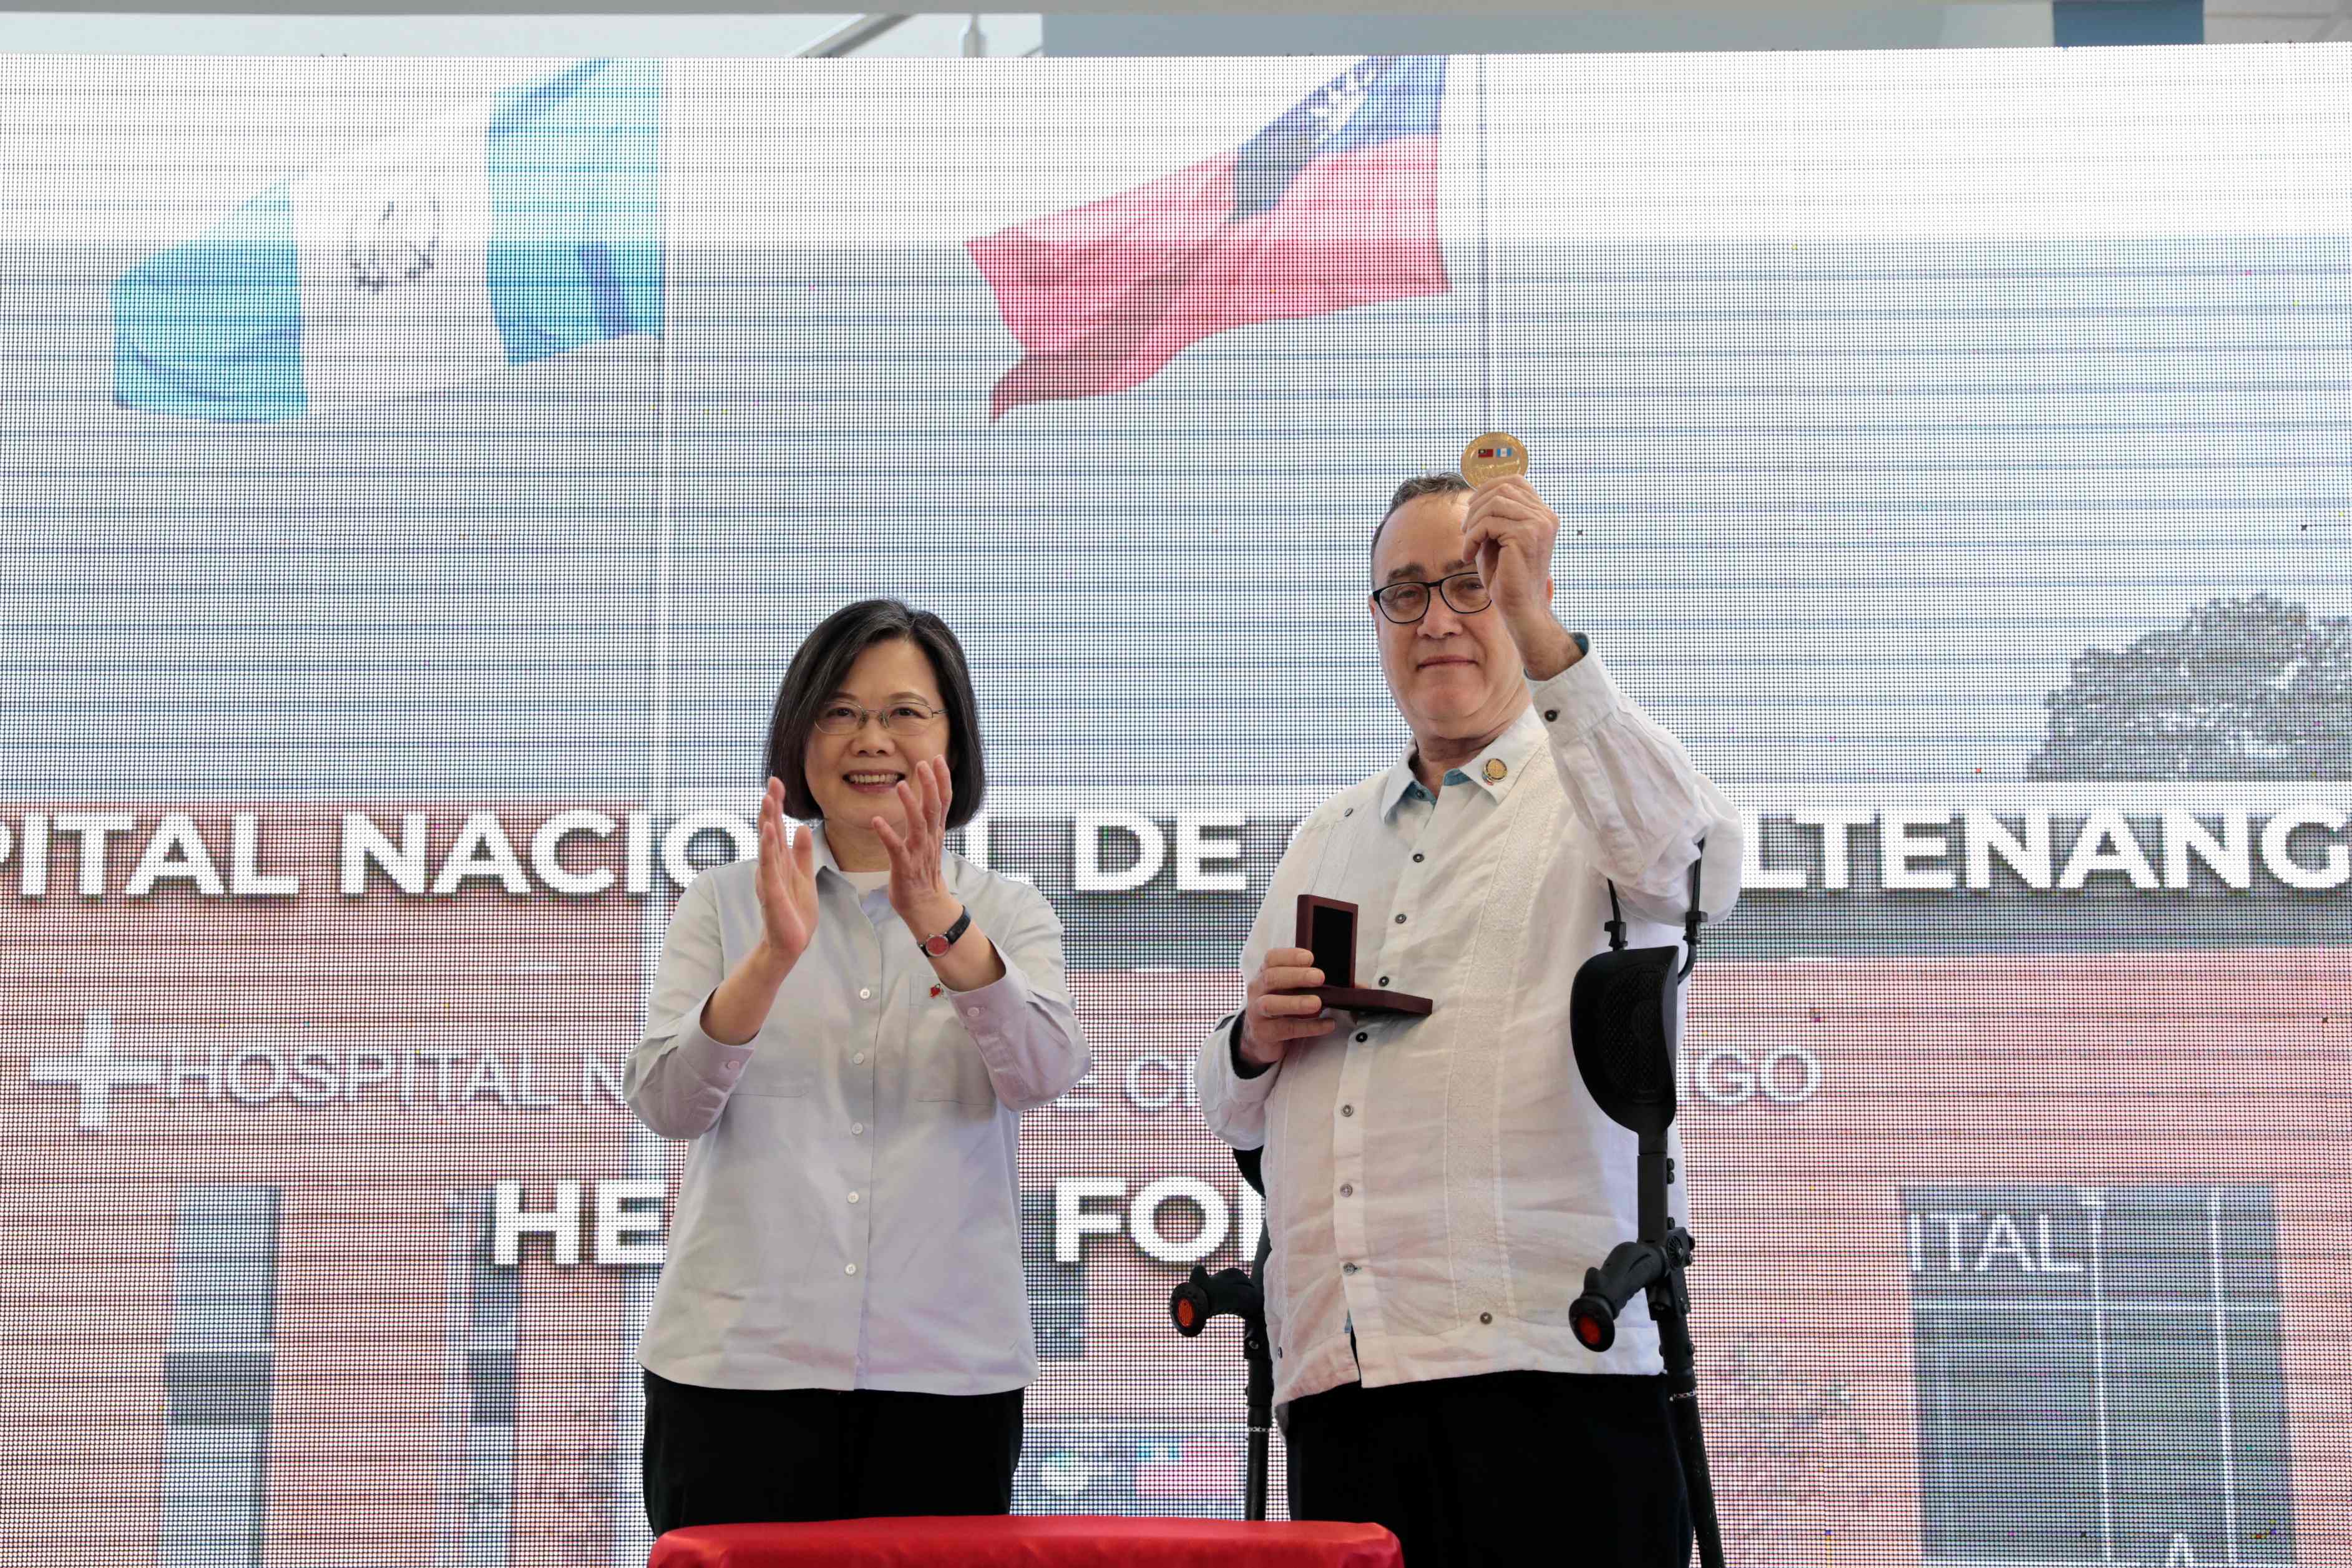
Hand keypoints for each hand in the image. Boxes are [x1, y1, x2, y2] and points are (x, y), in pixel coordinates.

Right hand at [754, 776, 819, 970]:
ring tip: (767, 799)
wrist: (789, 944)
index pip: (778, 828)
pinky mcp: (772, 893)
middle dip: (771, 806)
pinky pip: (770, 867)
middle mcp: (771, 866)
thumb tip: (802, 827)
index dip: (778, 806)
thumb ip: (803, 854)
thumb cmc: (795, 912)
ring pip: (768, 845)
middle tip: (772, 781)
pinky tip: (769, 832)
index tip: (777, 782)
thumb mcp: (804, 877)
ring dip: (768, 821)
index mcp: (780, 862)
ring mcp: (770, 878)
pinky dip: (769, 849)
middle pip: (770, 830)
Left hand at [874, 755, 960, 937]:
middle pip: (934, 808)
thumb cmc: (922, 873)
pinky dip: (887, 834)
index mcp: (935, 832)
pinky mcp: (904, 866)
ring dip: (909, 804)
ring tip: (901, 785)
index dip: (942, 780)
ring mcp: (918, 853)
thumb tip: (926, 800)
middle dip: (930, 784)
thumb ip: (928, 822)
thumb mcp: (930, 842)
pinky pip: (895, 848)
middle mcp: (930, 839)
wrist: (926, 906)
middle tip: (923, 763)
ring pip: (918, 824)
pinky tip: (877, 820)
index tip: (938, 758)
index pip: (943, 801)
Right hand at [1238, 946, 1345, 1068]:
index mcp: (1266, 973)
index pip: (1272, 958)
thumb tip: (1359, 987)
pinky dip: (1308, 1026)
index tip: (1310, 957)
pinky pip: (1285, 1029)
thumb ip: (1321, 985)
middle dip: (1296, 976)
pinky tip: (1327, 1024)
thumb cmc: (1284, 1006)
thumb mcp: (1296, 991)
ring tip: (1317, 1003)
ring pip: (1271, 1004)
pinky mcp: (1264, 1032)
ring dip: (1296, 1002)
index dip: (1290, 956)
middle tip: (1319, 977)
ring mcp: (1257, 1011)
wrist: (1261, 1038)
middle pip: (1272, 978)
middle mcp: (1258, 989)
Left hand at [1461, 477, 1576, 675]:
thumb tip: (1476, 492)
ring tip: (1468, 545)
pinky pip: (1488, 523)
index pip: (1515, 481)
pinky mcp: (1527, 535)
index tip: (1471, 509)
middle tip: (1465, 531)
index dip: (1487, 488)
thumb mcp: (1498, 538)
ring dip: (1473, 523)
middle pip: (1501, 489)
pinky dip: (1472, 538)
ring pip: (1494, 503)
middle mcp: (1546, 516)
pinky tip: (1468, 555)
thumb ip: (1494, 515)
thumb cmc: (1506, 576)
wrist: (1520, 608)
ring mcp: (1539, 524)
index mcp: (1543, 515)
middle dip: (1476, 507)